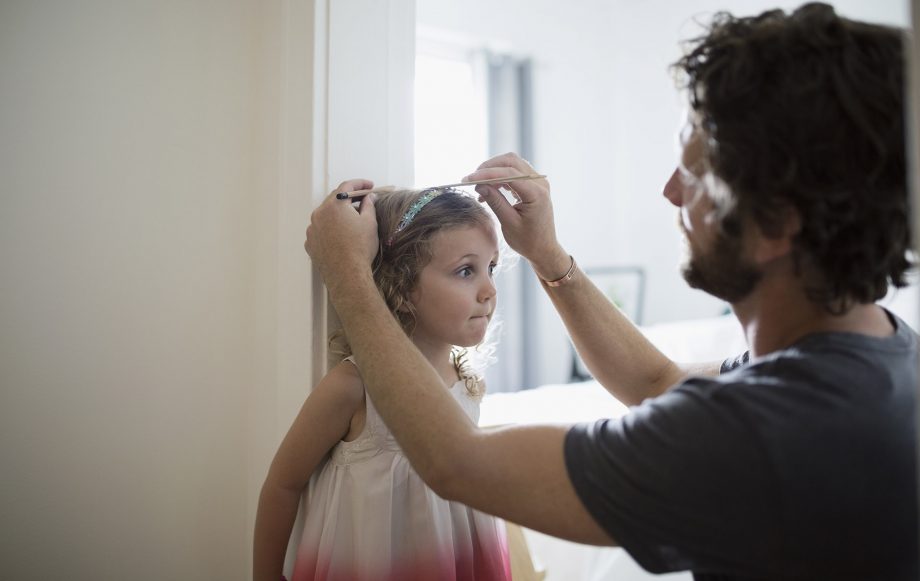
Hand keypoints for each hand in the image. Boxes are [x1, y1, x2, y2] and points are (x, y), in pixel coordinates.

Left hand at [305, 180, 378, 287]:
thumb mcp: (370, 223)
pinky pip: (320, 230)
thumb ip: (369, 205)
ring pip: (326, 215)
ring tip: (352, 222)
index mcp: (334, 205)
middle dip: (349, 199)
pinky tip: (341, 236)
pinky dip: (330, 228)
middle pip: (334, 200)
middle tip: (363, 201)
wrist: (347, 275)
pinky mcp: (310, 242)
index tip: (369, 186)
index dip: (360, 184)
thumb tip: (369, 197)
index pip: (347, 186)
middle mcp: (319, 213)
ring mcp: (312, 229)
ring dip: (338, 214)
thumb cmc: (360, 248)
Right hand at [464, 153, 568, 278]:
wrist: (544, 249)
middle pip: (511, 162)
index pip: (508, 173)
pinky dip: (500, 177)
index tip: (468, 179)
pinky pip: (515, 173)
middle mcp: (539, 183)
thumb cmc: (528, 241)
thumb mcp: (508, 223)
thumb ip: (495, 202)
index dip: (486, 174)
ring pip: (513, 164)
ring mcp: (538, 182)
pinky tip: (489, 190)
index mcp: (536, 193)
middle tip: (472, 179)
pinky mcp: (534, 185)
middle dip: (489, 167)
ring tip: (480, 186)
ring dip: (494, 171)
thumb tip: (479, 186)